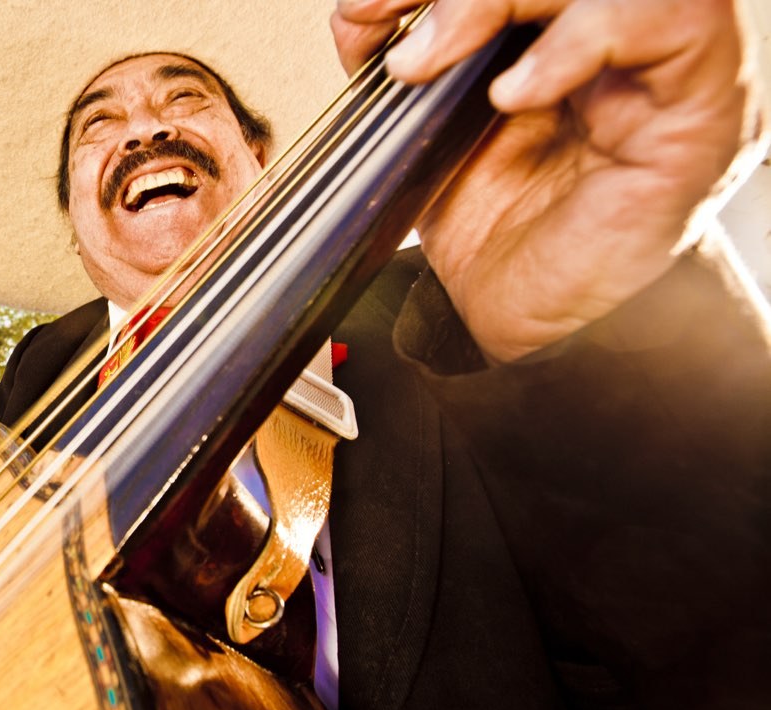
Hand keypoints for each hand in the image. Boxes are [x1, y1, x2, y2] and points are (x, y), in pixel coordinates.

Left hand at [331, 0, 759, 361]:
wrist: (531, 326)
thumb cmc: (499, 236)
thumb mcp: (429, 139)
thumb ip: (408, 66)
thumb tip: (362, 17)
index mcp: (556, 28)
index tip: (363, 11)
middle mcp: (620, 32)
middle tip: (389, 30)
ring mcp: (664, 64)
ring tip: (432, 60)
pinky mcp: (700, 109)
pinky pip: (666, 25)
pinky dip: (577, 43)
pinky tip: (514, 93)